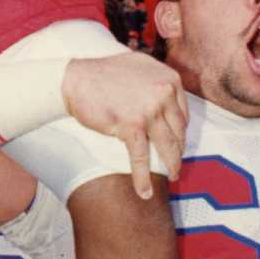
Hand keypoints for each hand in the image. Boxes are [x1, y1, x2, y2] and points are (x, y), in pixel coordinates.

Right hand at [62, 54, 187, 199]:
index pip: (182, 113)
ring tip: (172, 176)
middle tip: (177, 163)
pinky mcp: (132, 126)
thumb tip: (170, 98)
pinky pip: (141, 157)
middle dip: (179, 151)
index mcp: (169, 79)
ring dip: (172, 165)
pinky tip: (145, 191)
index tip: (177, 143)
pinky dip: (143, 177)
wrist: (76, 80)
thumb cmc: (104, 74)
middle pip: (178, 131)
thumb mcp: (141, 67)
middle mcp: (163, 93)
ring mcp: (149, 110)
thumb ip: (158, 80)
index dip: (180, 132)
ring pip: (167, 146)